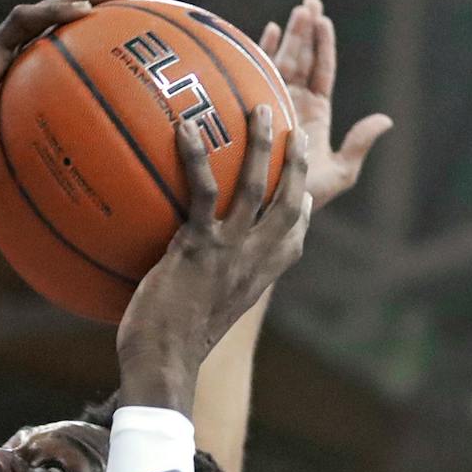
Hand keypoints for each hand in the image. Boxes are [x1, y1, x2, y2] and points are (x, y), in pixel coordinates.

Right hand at [0, 0, 129, 211]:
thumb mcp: (6, 163)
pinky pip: (20, 25)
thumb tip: (82, 182)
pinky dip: (51, 15)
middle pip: (51, 26)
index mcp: (6, 81)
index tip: (119, 40)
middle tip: (130, 3)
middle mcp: (0, 61)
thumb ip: (36, 158)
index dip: (82, 42)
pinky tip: (82, 14)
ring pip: (40, 15)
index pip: (49, 50)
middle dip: (91, 8)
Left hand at [116, 107, 311, 406]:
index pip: (295, 234)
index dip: (304, 205)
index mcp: (263, 274)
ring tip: (260, 108)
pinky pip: (203, 192)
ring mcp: (230, 251)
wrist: (166, 362)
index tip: (306, 184)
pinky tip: (186, 129)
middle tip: (295, 129)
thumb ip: (211, 283)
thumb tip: (191, 267)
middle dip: (297, 163)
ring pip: (255, 187)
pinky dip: (197, 158)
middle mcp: (255, 259)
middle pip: (291, 201)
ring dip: (261, 144)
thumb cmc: (176, 341)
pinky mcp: (198, 247)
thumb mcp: (205, 310)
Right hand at [260, 0, 390, 209]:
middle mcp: (294, 104)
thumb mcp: (339, 173)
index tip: (325, 21)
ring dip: (289, 35)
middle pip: (303, 58)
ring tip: (297, 10)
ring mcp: (272, 104)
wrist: (266, 212)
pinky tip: (265, 31)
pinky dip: (259, 53)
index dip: (324, 45)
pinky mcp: (252, 109)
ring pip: (282, 61)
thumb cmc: (302, 198)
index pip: (322, 71)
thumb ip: (359, 145)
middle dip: (305, 30)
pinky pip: (254, 75)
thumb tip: (386, 120)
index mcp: (316, 113)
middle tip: (310, 3)